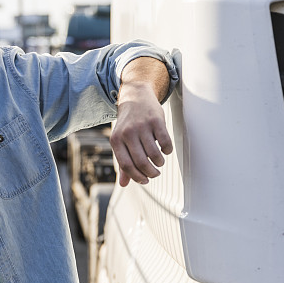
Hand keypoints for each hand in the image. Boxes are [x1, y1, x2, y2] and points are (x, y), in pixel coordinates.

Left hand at [110, 60, 172, 186]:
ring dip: (159, 163)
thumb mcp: (121, 141)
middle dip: (151, 173)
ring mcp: (142, 126)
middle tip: (155, 173)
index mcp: (116, 140)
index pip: (126, 165)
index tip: (145, 180)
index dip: (137, 177)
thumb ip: (123, 163)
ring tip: (159, 162)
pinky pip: (165, 142)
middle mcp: (127, 133)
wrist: (135, 98)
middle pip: (141, 162)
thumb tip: (124, 184)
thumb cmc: (128, 124)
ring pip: (154, 154)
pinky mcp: (156, 121)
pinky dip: (167, 150)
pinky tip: (165, 150)